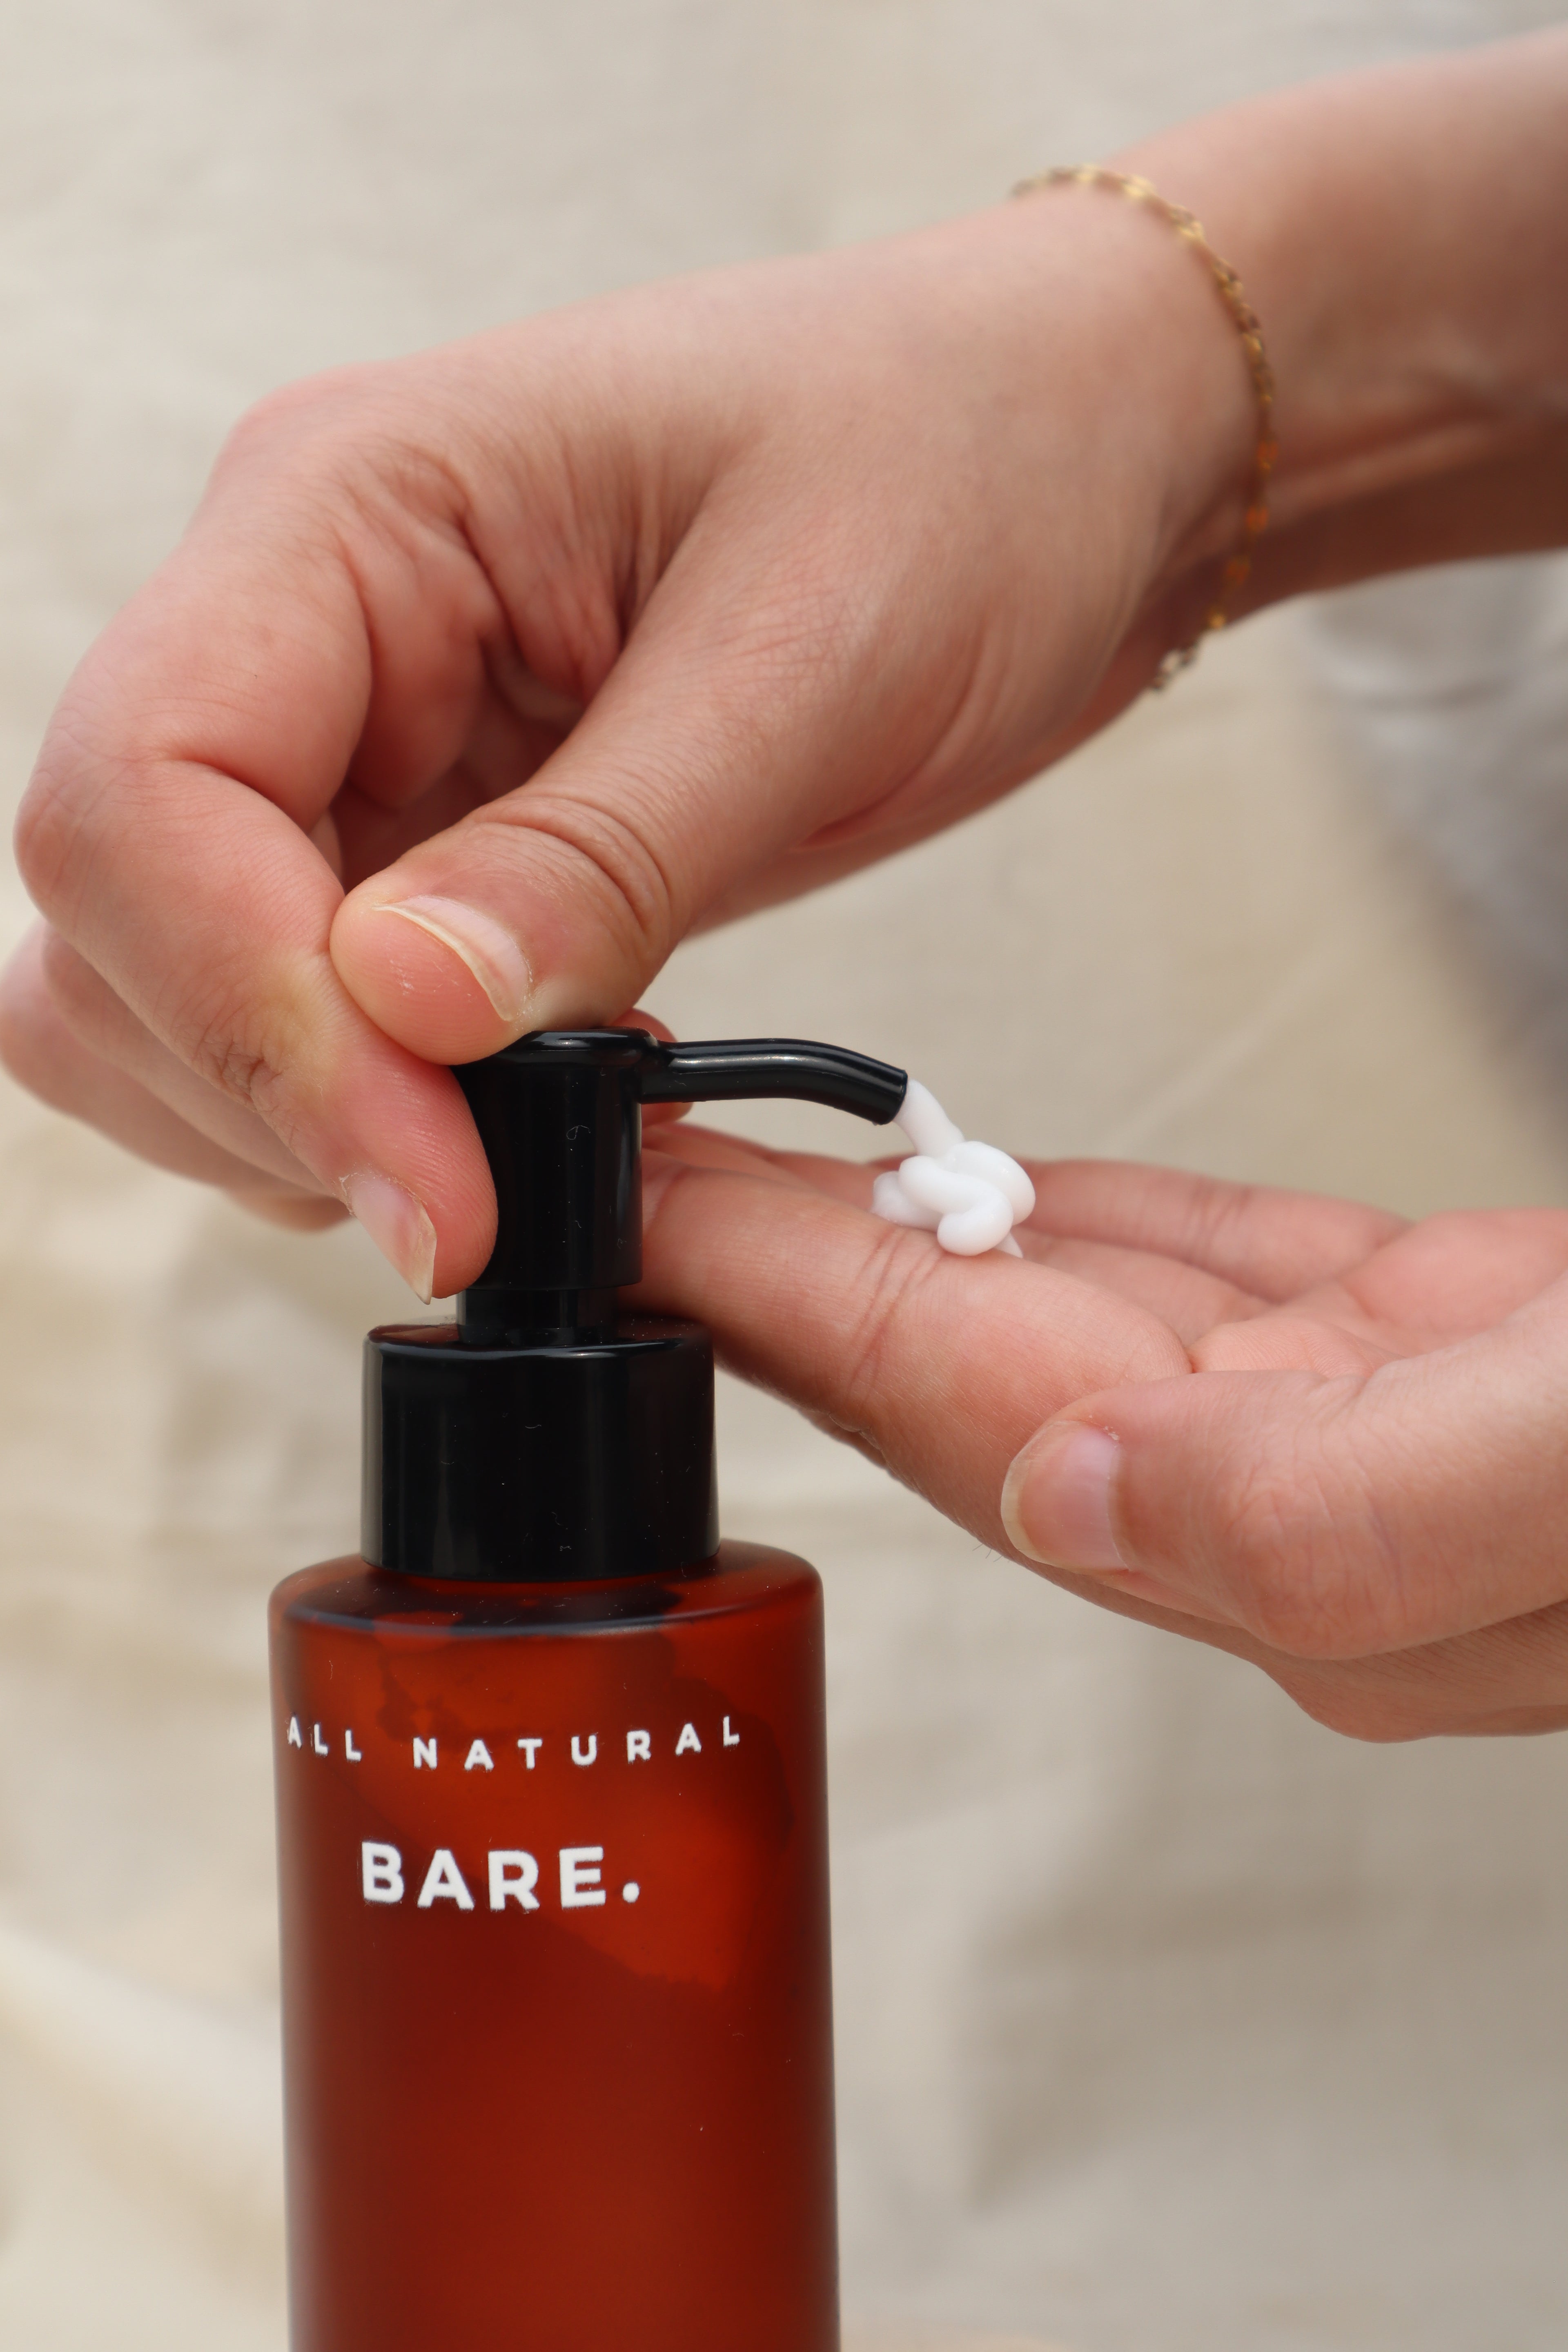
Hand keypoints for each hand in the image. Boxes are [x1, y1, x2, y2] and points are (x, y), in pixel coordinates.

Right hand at [0, 200, 1247, 1290]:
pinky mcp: (430, 833)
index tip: (435, 1185)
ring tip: (517, 1152)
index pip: (140, 795)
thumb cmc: (959, 464)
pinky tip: (536, 1109)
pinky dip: (385, 1102)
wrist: (1055, 449)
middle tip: (481, 1201)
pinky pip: (314, 1006)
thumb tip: (408, 1015)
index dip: (251, 1023)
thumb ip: (600, 852)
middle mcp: (306, 622)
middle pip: (118, 913)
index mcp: (346, 508)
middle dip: (266, 1091)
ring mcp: (358, 735)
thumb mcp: (809, 654)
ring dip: (305, 1114)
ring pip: (174, 983)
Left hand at [636, 1127, 1567, 1737]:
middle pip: (959, 1368)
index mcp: (1313, 1562)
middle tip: (615, 1162)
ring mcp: (1344, 1410)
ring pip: (1052, 1298)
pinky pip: (1188, 1255)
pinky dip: (1066, 1202)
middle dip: (770, 1267)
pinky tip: (967, 1177)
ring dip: (883, 1223)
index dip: (777, 1303)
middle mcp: (1291, 1500)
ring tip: (732, 1150)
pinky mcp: (1419, 1324)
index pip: (963, 1413)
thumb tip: (1080, 1493)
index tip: (632, 1210)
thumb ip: (1341, 1514)